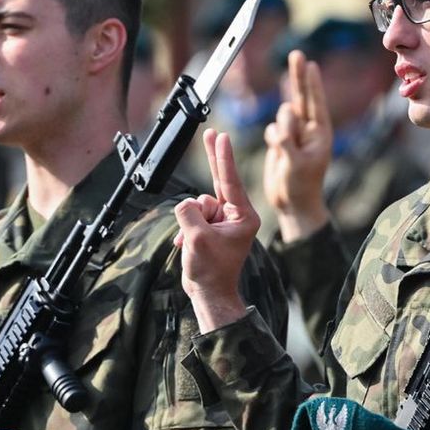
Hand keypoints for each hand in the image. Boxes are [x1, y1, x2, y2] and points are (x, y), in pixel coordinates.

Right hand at [174, 129, 259, 331]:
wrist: (210, 295)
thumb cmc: (211, 272)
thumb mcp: (197, 239)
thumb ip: (189, 213)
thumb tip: (187, 203)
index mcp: (244, 217)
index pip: (230, 181)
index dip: (223, 157)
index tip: (222, 136)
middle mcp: (237, 216)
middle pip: (221, 181)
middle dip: (214, 159)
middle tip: (212, 133)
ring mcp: (224, 222)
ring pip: (199, 204)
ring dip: (190, 220)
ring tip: (193, 242)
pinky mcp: (212, 228)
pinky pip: (194, 216)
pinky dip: (186, 228)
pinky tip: (186, 244)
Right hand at [263, 50, 331, 240]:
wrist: (292, 204)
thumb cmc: (301, 185)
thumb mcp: (296, 163)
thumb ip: (288, 139)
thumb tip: (282, 117)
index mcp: (320, 133)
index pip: (315, 101)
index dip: (311, 81)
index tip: (310, 63)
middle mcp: (308, 130)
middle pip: (301, 96)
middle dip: (297, 76)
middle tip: (297, 54)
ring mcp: (294, 135)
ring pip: (283, 115)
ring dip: (281, 128)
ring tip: (285, 152)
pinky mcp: (281, 142)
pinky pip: (272, 129)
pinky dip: (273, 137)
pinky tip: (279, 153)